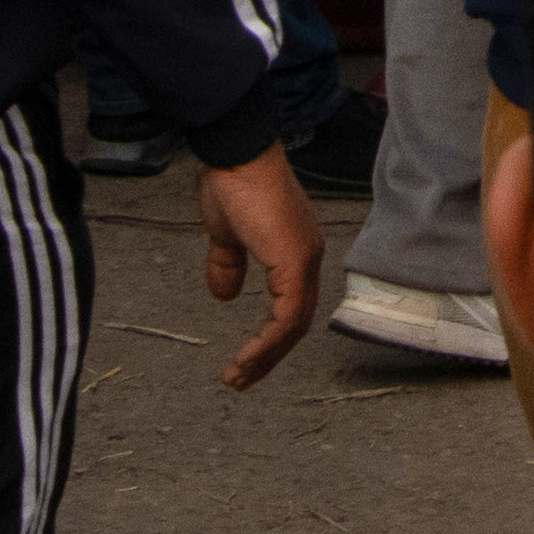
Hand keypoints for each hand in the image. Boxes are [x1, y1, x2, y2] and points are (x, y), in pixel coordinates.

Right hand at [196, 143, 328, 388]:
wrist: (235, 153)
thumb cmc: (231, 183)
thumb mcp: (226, 235)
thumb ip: (229, 265)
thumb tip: (225, 295)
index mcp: (296, 250)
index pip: (292, 306)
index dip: (271, 337)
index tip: (246, 359)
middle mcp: (308, 257)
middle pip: (297, 322)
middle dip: (269, 356)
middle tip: (242, 379)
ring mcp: (305, 259)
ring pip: (294, 325)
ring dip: (266, 356)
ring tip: (238, 377)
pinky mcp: (294, 261)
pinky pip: (286, 315)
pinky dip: (267, 342)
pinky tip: (247, 356)